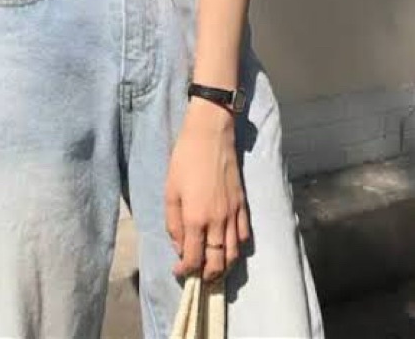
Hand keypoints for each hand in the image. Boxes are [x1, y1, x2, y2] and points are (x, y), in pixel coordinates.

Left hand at [164, 96, 249, 282]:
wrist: (210, 136)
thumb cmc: (184, 160)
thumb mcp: (170, 191)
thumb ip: (173, 223)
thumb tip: (179, 246)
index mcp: (195, 219)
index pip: (194, 259)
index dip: (186, 270)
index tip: (179, 271)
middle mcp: (217, 222)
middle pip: (217, 263)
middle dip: (207, 276)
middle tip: (198, 277)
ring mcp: (233, 215)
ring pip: (233, 254)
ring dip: (223, 267)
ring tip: (213, 268)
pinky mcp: (243, 205)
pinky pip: (244, 236)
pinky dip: (237, 248)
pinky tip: (228, 247)